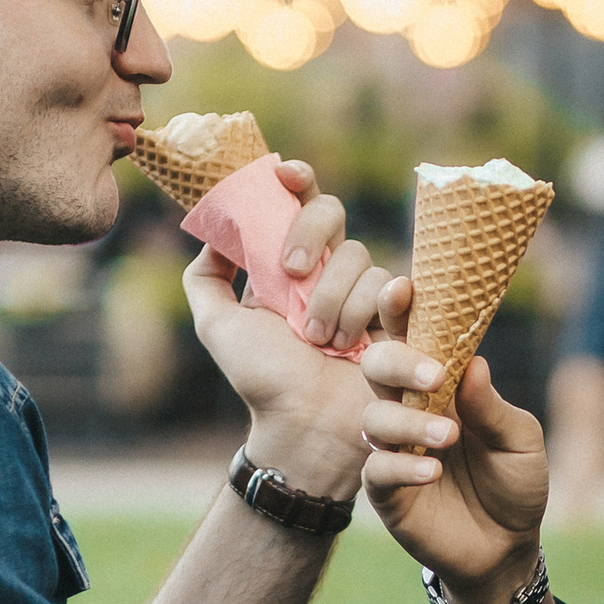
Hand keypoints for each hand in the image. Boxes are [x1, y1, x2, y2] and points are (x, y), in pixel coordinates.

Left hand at [184, 163, 390, 477]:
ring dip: (333, 300)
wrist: (305, 428)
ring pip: (358, 255)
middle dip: (308, 235)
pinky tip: (358, 343)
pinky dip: (370, 311)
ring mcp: (365, 291)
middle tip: (289, 275)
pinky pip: (391, 287)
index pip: (296, 204)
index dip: (294, 179)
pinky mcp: (397, 315)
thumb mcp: (218, 327)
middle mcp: (327, 270)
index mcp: (288, 266)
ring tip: (320, 345)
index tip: (281, 175)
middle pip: (331, 211)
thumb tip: (213, 233)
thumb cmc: (263, 382)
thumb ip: (206, 279)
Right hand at [359, 290, 552, 603]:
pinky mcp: (386, 491)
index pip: (415, 337)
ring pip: (375, 415)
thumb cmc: (515, 483)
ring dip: (408, 421)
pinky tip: (432, 471)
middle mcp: (410, 408)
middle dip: (398, 360)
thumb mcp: (522, 441)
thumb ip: (494, 407)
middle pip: (379, 364)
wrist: (507, 548)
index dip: (402, 311)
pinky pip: (377, 469)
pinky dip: (402, 466)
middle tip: (434, 374)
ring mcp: (393, 448)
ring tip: (448, 435)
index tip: (404, 288)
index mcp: (443, 384)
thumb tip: (473, 364)